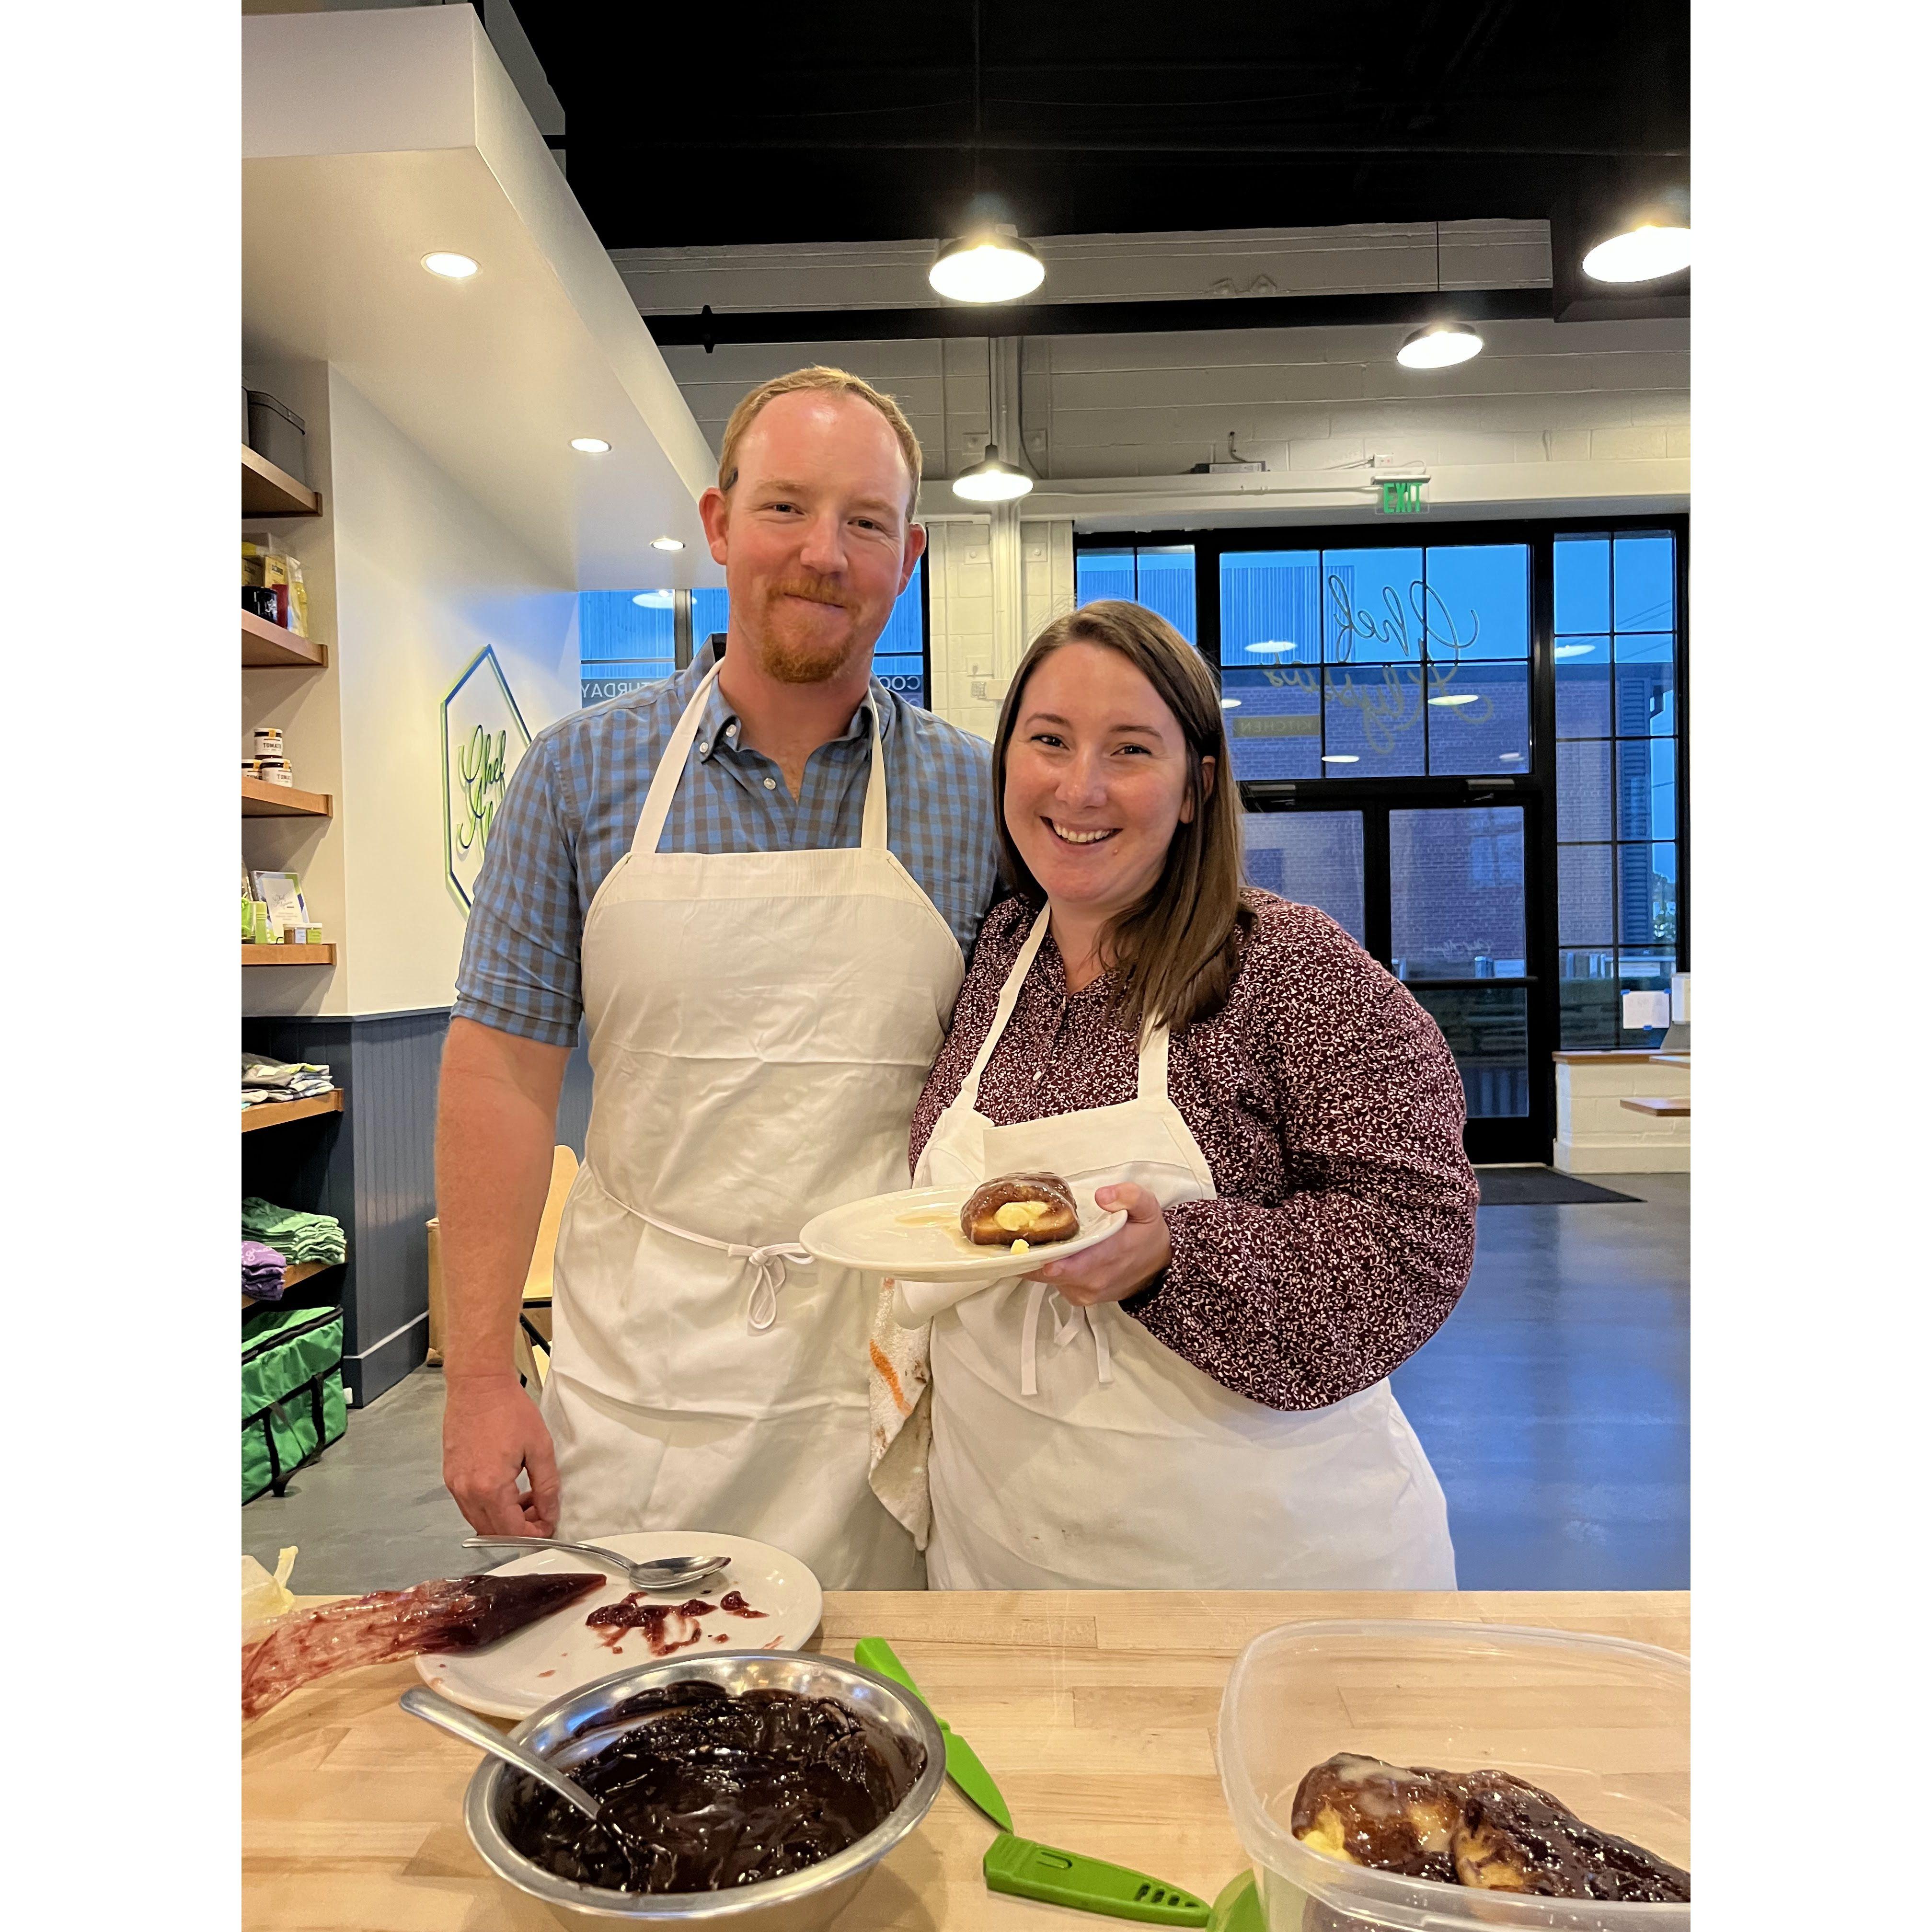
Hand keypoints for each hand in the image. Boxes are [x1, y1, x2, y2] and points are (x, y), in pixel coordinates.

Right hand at [443, 1374, 560, 1537]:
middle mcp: (467, 1491)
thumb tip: (550, 1512)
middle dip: (519, 1529)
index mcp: (490, 1487)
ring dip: (503, 1519)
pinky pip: (469, 1504)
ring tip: (525, 1497)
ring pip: (479, 1520)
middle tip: (539, 1513)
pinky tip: (506, 1488)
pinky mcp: (450, 1475)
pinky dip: (488, 1506)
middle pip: (492, 1532)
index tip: (548, 1526)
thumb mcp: (540, 1447)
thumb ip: (547, 1486)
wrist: (479, 1385)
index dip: (533, 1535)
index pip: (511, 1531)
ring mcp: (454, 1484)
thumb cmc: (508, 1409)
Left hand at [1026, 1183, 1171, 1307]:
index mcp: (1108, 1256)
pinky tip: (1046, 1250)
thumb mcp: (1148, 1208)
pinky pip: (1053, 1284)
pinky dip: (1044, 1269)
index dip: (1040, 1255)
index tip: (1020, 1241)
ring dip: (1034, 1261)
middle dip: (1029, 1253)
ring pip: (1046, 1279)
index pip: (1068, 1264)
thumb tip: (1102, 1195)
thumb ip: (1129, 1196)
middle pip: (1047, 1272)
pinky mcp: (1078, 1298)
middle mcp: (1093, 1281)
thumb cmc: (1148, 1235)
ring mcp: (1084, 1293)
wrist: (1159, 1270)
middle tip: (1011, 1233)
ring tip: (1026, 1237)